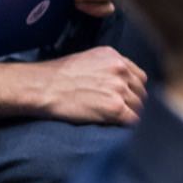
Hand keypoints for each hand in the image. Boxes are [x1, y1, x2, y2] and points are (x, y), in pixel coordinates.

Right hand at [0, 45, 145, 124]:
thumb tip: (116, 83)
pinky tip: (114, 125)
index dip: (132, 88)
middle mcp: (120, 70)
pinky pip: (133, 120)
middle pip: (140, 92)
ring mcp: (119, 89)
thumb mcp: (85, 60)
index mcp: (113, 57)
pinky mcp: (115, 108)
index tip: (125, 98)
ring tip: (114, 120)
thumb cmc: (54, 76)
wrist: (42, 87)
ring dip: (129, 114)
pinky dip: (126, 125)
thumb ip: (106, 68)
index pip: (138, 76)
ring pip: (139, 106)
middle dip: (132, 102)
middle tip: (120, 112)